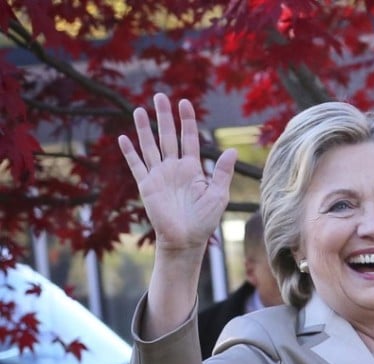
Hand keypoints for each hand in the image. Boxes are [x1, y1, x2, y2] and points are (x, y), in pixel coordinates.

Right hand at [118, 93, 236, 253]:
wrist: (186, 239)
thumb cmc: (204, 220)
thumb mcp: (218, 194)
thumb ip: (223, 172)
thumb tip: (233, 150)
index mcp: (192, 168)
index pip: (189, 138)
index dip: (187, 120)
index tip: (185, 102)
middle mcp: (174, 168)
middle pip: (168, 136)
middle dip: (165, 116)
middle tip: (160, 95)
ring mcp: (159, 175)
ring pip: (150, 146)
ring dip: (145, 128)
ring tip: (140, 109)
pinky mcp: (147, 186)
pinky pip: (137, 165)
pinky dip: (130, 152)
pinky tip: (123, 138)